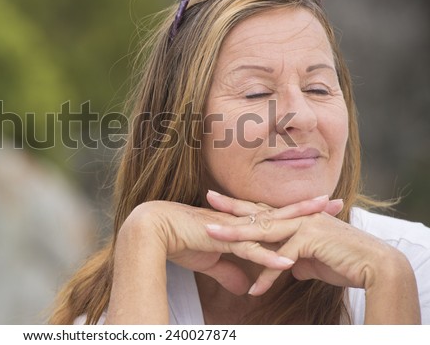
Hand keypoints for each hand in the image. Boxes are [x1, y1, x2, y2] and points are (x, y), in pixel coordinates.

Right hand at [124, 193, 339, 294]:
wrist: (152, 229)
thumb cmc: (178, 241)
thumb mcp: (210, 262)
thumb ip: (229, 272)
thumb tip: (244, 287)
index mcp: (238, 222)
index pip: (274, 215)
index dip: (298, 211)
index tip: (320, 207)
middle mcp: (239, 221)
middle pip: (281, 214)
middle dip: (310, 208)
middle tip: (338, 202)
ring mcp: (232, 228)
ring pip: (271, 226)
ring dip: (298, 224)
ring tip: (324, 218)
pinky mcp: (221, 240)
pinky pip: (249, 250)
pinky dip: (268, 259)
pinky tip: (288, 264)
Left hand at [205, 194, 407, 294]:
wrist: (375, 266)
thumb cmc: (346, 262)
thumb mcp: (315, 260)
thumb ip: (298, 259)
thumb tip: (288, 266)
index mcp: (297, 218)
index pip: (262, 210)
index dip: (240, 205)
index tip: (218, 200)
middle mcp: (298, 217)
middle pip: (257, 213)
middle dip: (230, 208)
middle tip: (206, 198)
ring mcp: (304, 225)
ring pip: (263, 230)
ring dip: (236, 237)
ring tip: (211, 238)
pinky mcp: (311, 240)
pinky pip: (281, 259)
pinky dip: (267, 276)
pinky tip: (254, 290)